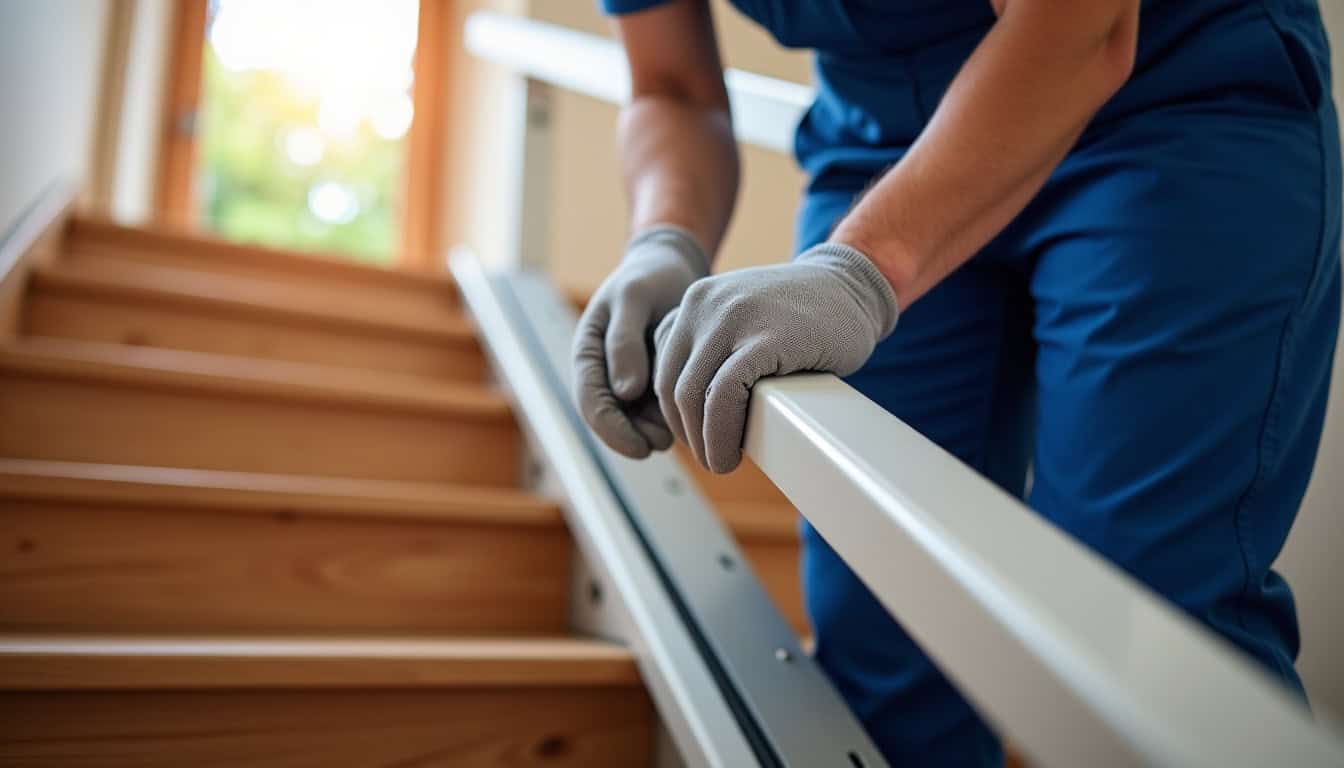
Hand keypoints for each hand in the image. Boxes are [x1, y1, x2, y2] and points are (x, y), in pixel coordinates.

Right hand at [573, 226, 709, 457]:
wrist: (672, 267)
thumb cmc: (648, 277)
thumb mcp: (633, 299)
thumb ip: (624, 342)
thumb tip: (624, 391)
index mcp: (588, 355)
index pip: (591, 404)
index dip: (612, 432)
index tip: (641, 448)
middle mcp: (605, 372)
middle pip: (612, 420)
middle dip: (635, 438)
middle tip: (666, 443)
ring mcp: (629, 379)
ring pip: (636, 421)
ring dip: (655, 431)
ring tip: (681, 428)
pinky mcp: (654, 381)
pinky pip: (659, 409)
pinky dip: (673, 416)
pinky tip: (692, 411)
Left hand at [653, 242, 898, 472]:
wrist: (854, 287)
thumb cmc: (803, 315)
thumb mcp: (739, 316)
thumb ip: (709, 345)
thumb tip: (683, 409)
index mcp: (696, 302)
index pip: (661, 367)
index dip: (673, 411)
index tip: (695, 433)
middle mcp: (706, 304)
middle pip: (672, 385)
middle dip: (686, 432)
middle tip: (709, 456)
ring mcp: (735, 317)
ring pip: (693, 395)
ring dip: (703, 441)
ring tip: (722, 460)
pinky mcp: (768, 338)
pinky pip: (725, 394)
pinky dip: (722, 433)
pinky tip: (733, 452)